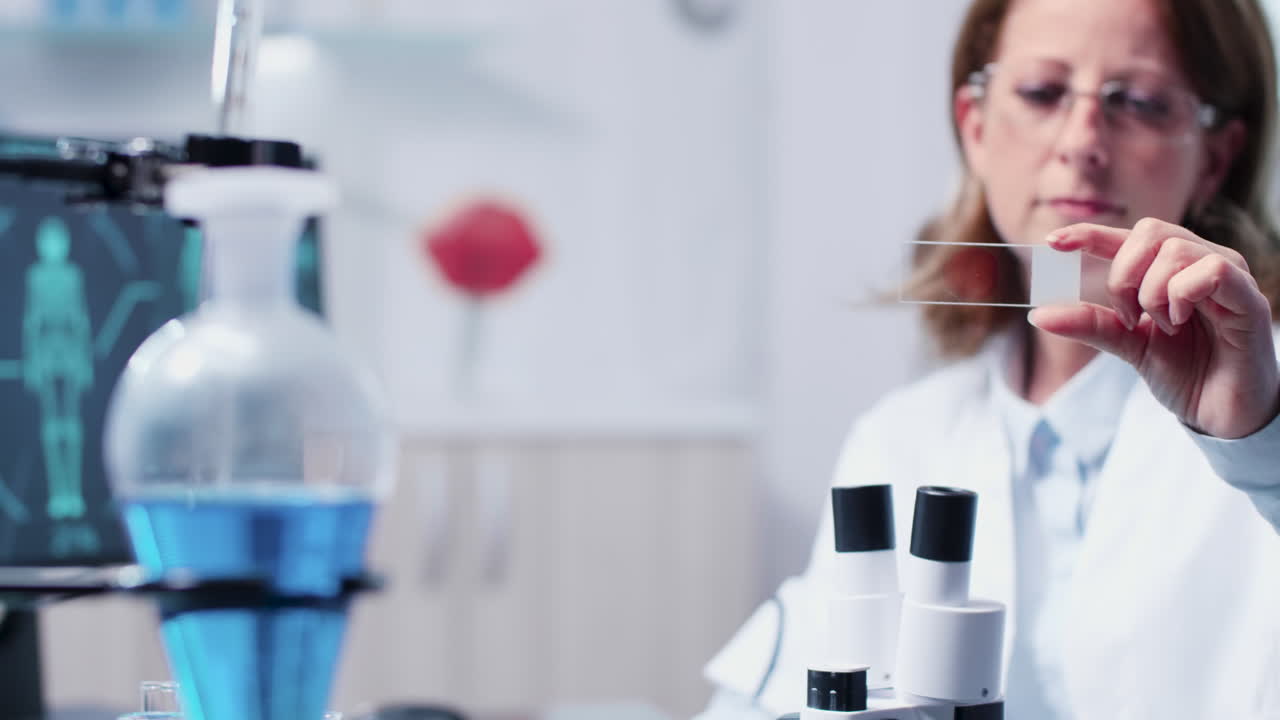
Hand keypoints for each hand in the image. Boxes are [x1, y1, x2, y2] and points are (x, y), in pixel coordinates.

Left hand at [1028, 218, 1279, 438]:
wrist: (1222, 415)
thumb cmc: (1186, 373)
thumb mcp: (1129, 345)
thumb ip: (1091, 325)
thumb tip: (1039, 314)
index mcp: (1171, 270)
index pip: (1128, 237)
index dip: (1090, 233)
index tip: (1053, 242)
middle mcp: (1201, 262)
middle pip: (1149, 232)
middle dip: (1123, 274)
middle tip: (1128, 316)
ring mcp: (1229, 276)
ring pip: (1175, 249)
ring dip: (1152, 292)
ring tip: (1162, 325)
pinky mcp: (1249, 298)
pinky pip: (1212, 269)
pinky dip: (1182, 294)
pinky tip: (1181, 321)